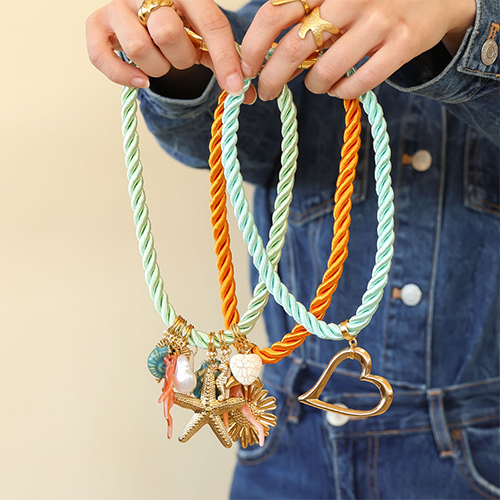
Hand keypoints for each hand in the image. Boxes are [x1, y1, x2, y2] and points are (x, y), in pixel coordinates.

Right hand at [86, 0, 245, 95]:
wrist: (146, 15)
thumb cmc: (181, 28)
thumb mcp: (204, 38)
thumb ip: (225, 62)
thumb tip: (247, 95)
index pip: (211, 22)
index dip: (226, 58)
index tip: (236, 87)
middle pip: (167, 32)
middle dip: (181, 58)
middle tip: (182, 58)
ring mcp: (119, 6)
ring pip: (138, 47)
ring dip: (156, 68)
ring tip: (160, 62)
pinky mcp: (98, 24)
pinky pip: (101, 57)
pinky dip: (123, 76)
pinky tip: (141, 82)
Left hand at [240, 0, 475, 100]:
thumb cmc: (371, 1)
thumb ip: (304, 17)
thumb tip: (267, 59)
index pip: (273, 14)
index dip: (253, 46)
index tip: (246, 69)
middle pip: (293, 48)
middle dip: (272, 79)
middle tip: (268, 92)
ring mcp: (379, 19)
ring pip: (325, 71)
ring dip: (313, 86)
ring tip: (316, 84)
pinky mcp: (403, 43)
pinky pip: (359, 83)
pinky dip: (342, 92)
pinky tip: (340, 88)